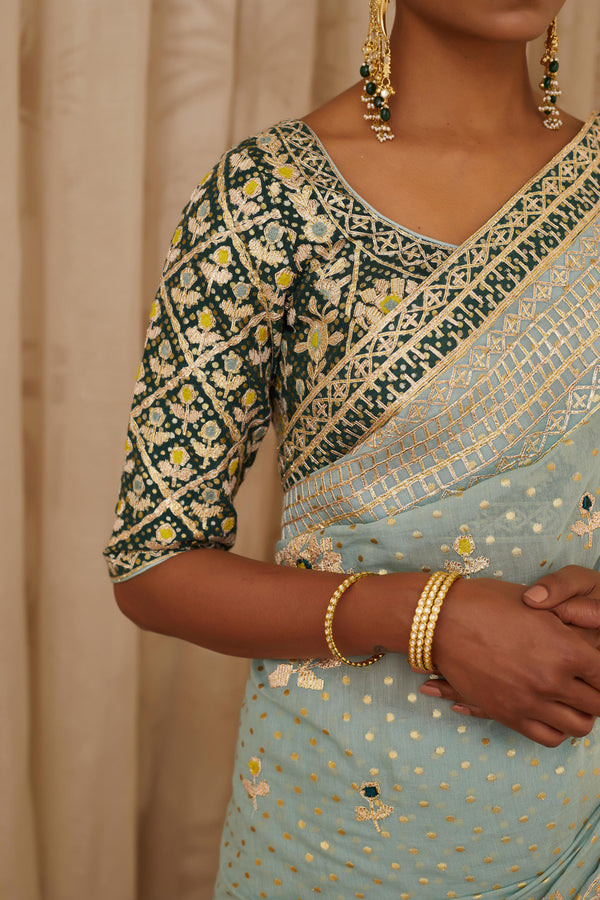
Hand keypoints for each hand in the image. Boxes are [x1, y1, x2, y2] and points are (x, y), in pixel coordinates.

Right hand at [418, 576, 599, 746]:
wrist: (441, 620)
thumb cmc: (487, 603)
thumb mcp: (536, 608)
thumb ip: (567, 631)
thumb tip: (586, 646)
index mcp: (566, 650)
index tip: (595, 668)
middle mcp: (552, 680)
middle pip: (599, 705)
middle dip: (597, 694)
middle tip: (587, 683)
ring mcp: (530, 701)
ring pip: (579, 726)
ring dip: (581, 713)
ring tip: (571, 699)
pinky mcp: (508, 714)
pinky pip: (549, 737)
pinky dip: (558, 729)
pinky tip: (552, 712)